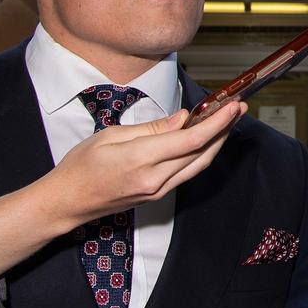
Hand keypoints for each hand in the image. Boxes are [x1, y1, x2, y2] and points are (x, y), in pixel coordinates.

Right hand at [0, 101, 244, 279]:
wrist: (67, 201)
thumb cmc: (81, 164)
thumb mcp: (111, 136)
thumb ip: (151, 128)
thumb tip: (184, 118)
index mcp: (141, 160)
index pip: (191, 140)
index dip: (217, 123)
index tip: (233, 105)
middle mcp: (155, 179)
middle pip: (202, 153)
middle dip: (225, 129)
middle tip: (239, 107)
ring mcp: (159, 190)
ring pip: (199, 165)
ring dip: (219, 142)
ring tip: (230, 120)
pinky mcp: (159, 194)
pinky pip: (188, 172)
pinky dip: (203, 154)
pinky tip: (208, 138)